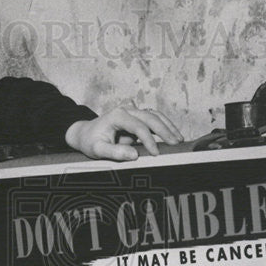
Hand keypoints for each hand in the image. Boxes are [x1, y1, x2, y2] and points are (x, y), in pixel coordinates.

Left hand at [65, 104, 182, 159]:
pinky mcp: (137, 118)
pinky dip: (164, 126)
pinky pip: (154, 119)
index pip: (138, 126)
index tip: (156, 154)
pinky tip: (173, 135)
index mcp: (117, 115)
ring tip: (179, 139)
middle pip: (150, 117)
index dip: (149, 140)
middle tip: (176, 143)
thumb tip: (134, 155)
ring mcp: (133, 112)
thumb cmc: (90, 142)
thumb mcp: (97, 150)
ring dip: (168, 126)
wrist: (86, 134)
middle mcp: (126, 110)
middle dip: (165, 130)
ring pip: (155, 115)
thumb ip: (114, 152)